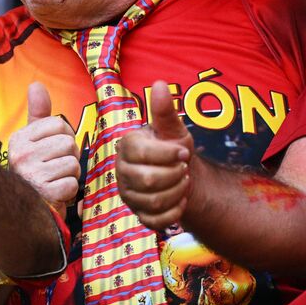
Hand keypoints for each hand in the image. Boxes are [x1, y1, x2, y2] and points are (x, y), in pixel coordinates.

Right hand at [8, 82, 79, 204]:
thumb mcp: (33, 141)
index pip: (59, 124)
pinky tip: (55, 193)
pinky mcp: (45, 193)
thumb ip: (38, 114)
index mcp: (19, 139)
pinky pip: (72, 183)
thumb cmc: (34, 172)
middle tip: (54, 168)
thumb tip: (36, 84)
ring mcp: (32, 174)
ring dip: (70, 175)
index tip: (51, 151)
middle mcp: (21, 154)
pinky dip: (69, 191)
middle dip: (69, 157)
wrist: (22, 209)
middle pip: (68, 143)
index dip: (63, 138)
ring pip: (73, 163)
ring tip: (54, 180)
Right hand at [117, 81, 195, 228]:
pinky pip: (156, 220)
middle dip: (175, 175)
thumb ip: (165, 111)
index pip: (142, 154)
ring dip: (178, 193)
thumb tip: (159, 84)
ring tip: (183, 183)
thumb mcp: (173, 130)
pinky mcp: (138, 214)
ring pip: (154, 201)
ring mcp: (128, 194)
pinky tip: (181, 201)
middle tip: (183, 169)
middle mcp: (122, 171)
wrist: (181, 175)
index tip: (183, 153)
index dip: (168, 155)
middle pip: (148, 180)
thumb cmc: (174, 149)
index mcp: (127, 147)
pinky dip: (175, 212)